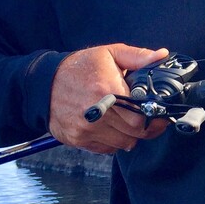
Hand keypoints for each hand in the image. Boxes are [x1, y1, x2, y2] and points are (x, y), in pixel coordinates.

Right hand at [49, 43, 169, 153]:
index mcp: (107, 89)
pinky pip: (107, 149)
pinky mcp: (78, 139)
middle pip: (135, 131)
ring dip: (132, 135)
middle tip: (150, 119)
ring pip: (124, 143)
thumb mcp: (109, 54)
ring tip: (129, 122)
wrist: (43, 84)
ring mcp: (86, 128)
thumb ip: (138, 57)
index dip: (154, 116)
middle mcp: (97, 112)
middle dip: (147, 127)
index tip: (160, 113)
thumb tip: (161, 56)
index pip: (141, 114)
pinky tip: (113, 128)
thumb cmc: (79, 67)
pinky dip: (115, 142)